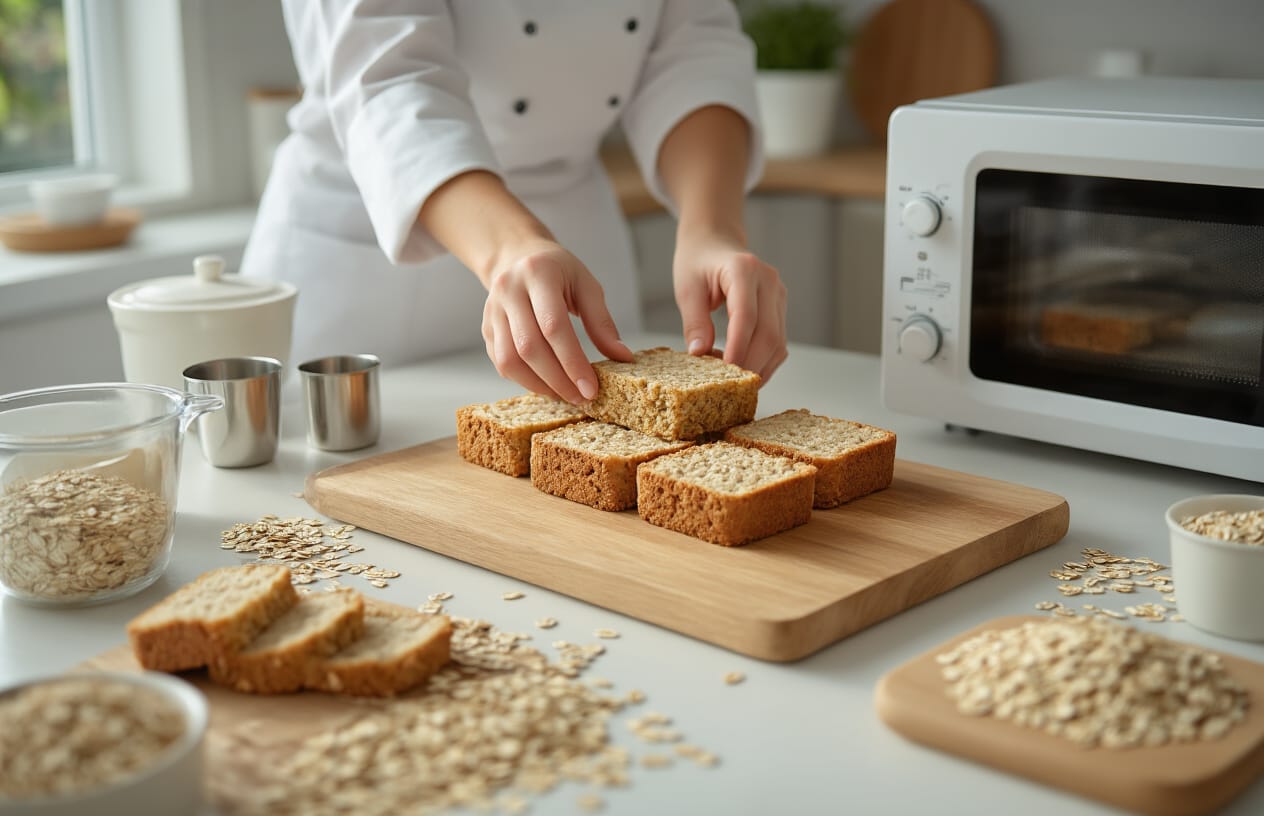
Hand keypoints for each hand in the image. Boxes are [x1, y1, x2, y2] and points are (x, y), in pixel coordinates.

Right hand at [481, 238, 632, 402]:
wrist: (518, 257)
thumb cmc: (559, 272)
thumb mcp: (586, 285)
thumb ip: (602, 322)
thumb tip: (622, 357)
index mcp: (537, 274)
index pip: (553, 326)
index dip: (572, 362)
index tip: (591, 388)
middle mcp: (508, 290)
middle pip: (529, 347)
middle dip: (557, 380)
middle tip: (581, 398)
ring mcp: (492, 311)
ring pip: (509, 360)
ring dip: (539, 385)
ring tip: (565, 395)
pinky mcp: (486, 328)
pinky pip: (502, 363)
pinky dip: (525, 380)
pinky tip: (547, 385)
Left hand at [673, 231, 786, 381]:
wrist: (715, 242)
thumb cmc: (698, 262)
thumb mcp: (687, 288)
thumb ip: (695, 321)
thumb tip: (699, 354)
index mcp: (744, 269)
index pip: (746, 317)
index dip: (737, 349)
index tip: (724, 374)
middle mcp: (769, 281)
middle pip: (768, 334)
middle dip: (750, 365)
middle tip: (728, 387)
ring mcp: (779, 295)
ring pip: (778, 342)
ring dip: (759, 368)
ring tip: (734, 383)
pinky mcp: (780, 308)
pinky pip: (778, 342)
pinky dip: (764, 361)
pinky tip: (744, 371)